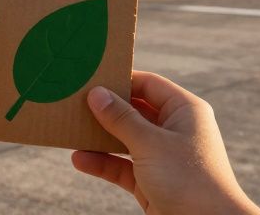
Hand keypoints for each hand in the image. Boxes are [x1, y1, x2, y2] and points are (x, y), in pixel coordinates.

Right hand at [71, 71, 259, 214]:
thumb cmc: (188, 180)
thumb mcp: (150, 143)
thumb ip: (121, 118)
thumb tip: (96, 93)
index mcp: (184, 111)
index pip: (148, 84)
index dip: (121, 79)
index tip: (91, 77)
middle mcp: (174, 130)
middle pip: (134, 111)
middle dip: (106, 109)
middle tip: (75, 101)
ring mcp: (163, 157)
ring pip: (126, 139)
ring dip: (100, 137)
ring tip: (71, 129)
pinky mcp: (152, 181)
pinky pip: (123, 166)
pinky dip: (103, 162)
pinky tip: (79, 159)